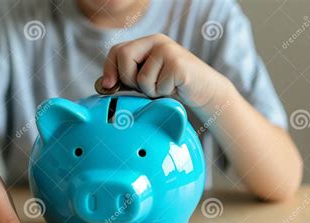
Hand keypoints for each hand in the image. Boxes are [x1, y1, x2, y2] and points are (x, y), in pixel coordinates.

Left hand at [102, 34, 229, 108]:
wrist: (204, 91)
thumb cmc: (172, 87)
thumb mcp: (145, 80)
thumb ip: (127, 77)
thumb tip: (105, 85)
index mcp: (146, 43)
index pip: (116, 50)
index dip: (109, 69)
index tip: (109, 86)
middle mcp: (156, 41)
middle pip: (124, 56)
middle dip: (128, 79)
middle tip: (143, 88)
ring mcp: (168, 50)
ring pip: (140, 77)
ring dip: (149, 91)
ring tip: (163, 88)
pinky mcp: (177, 63)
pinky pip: (156, 85)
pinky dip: (162, 93)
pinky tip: (174, 89)